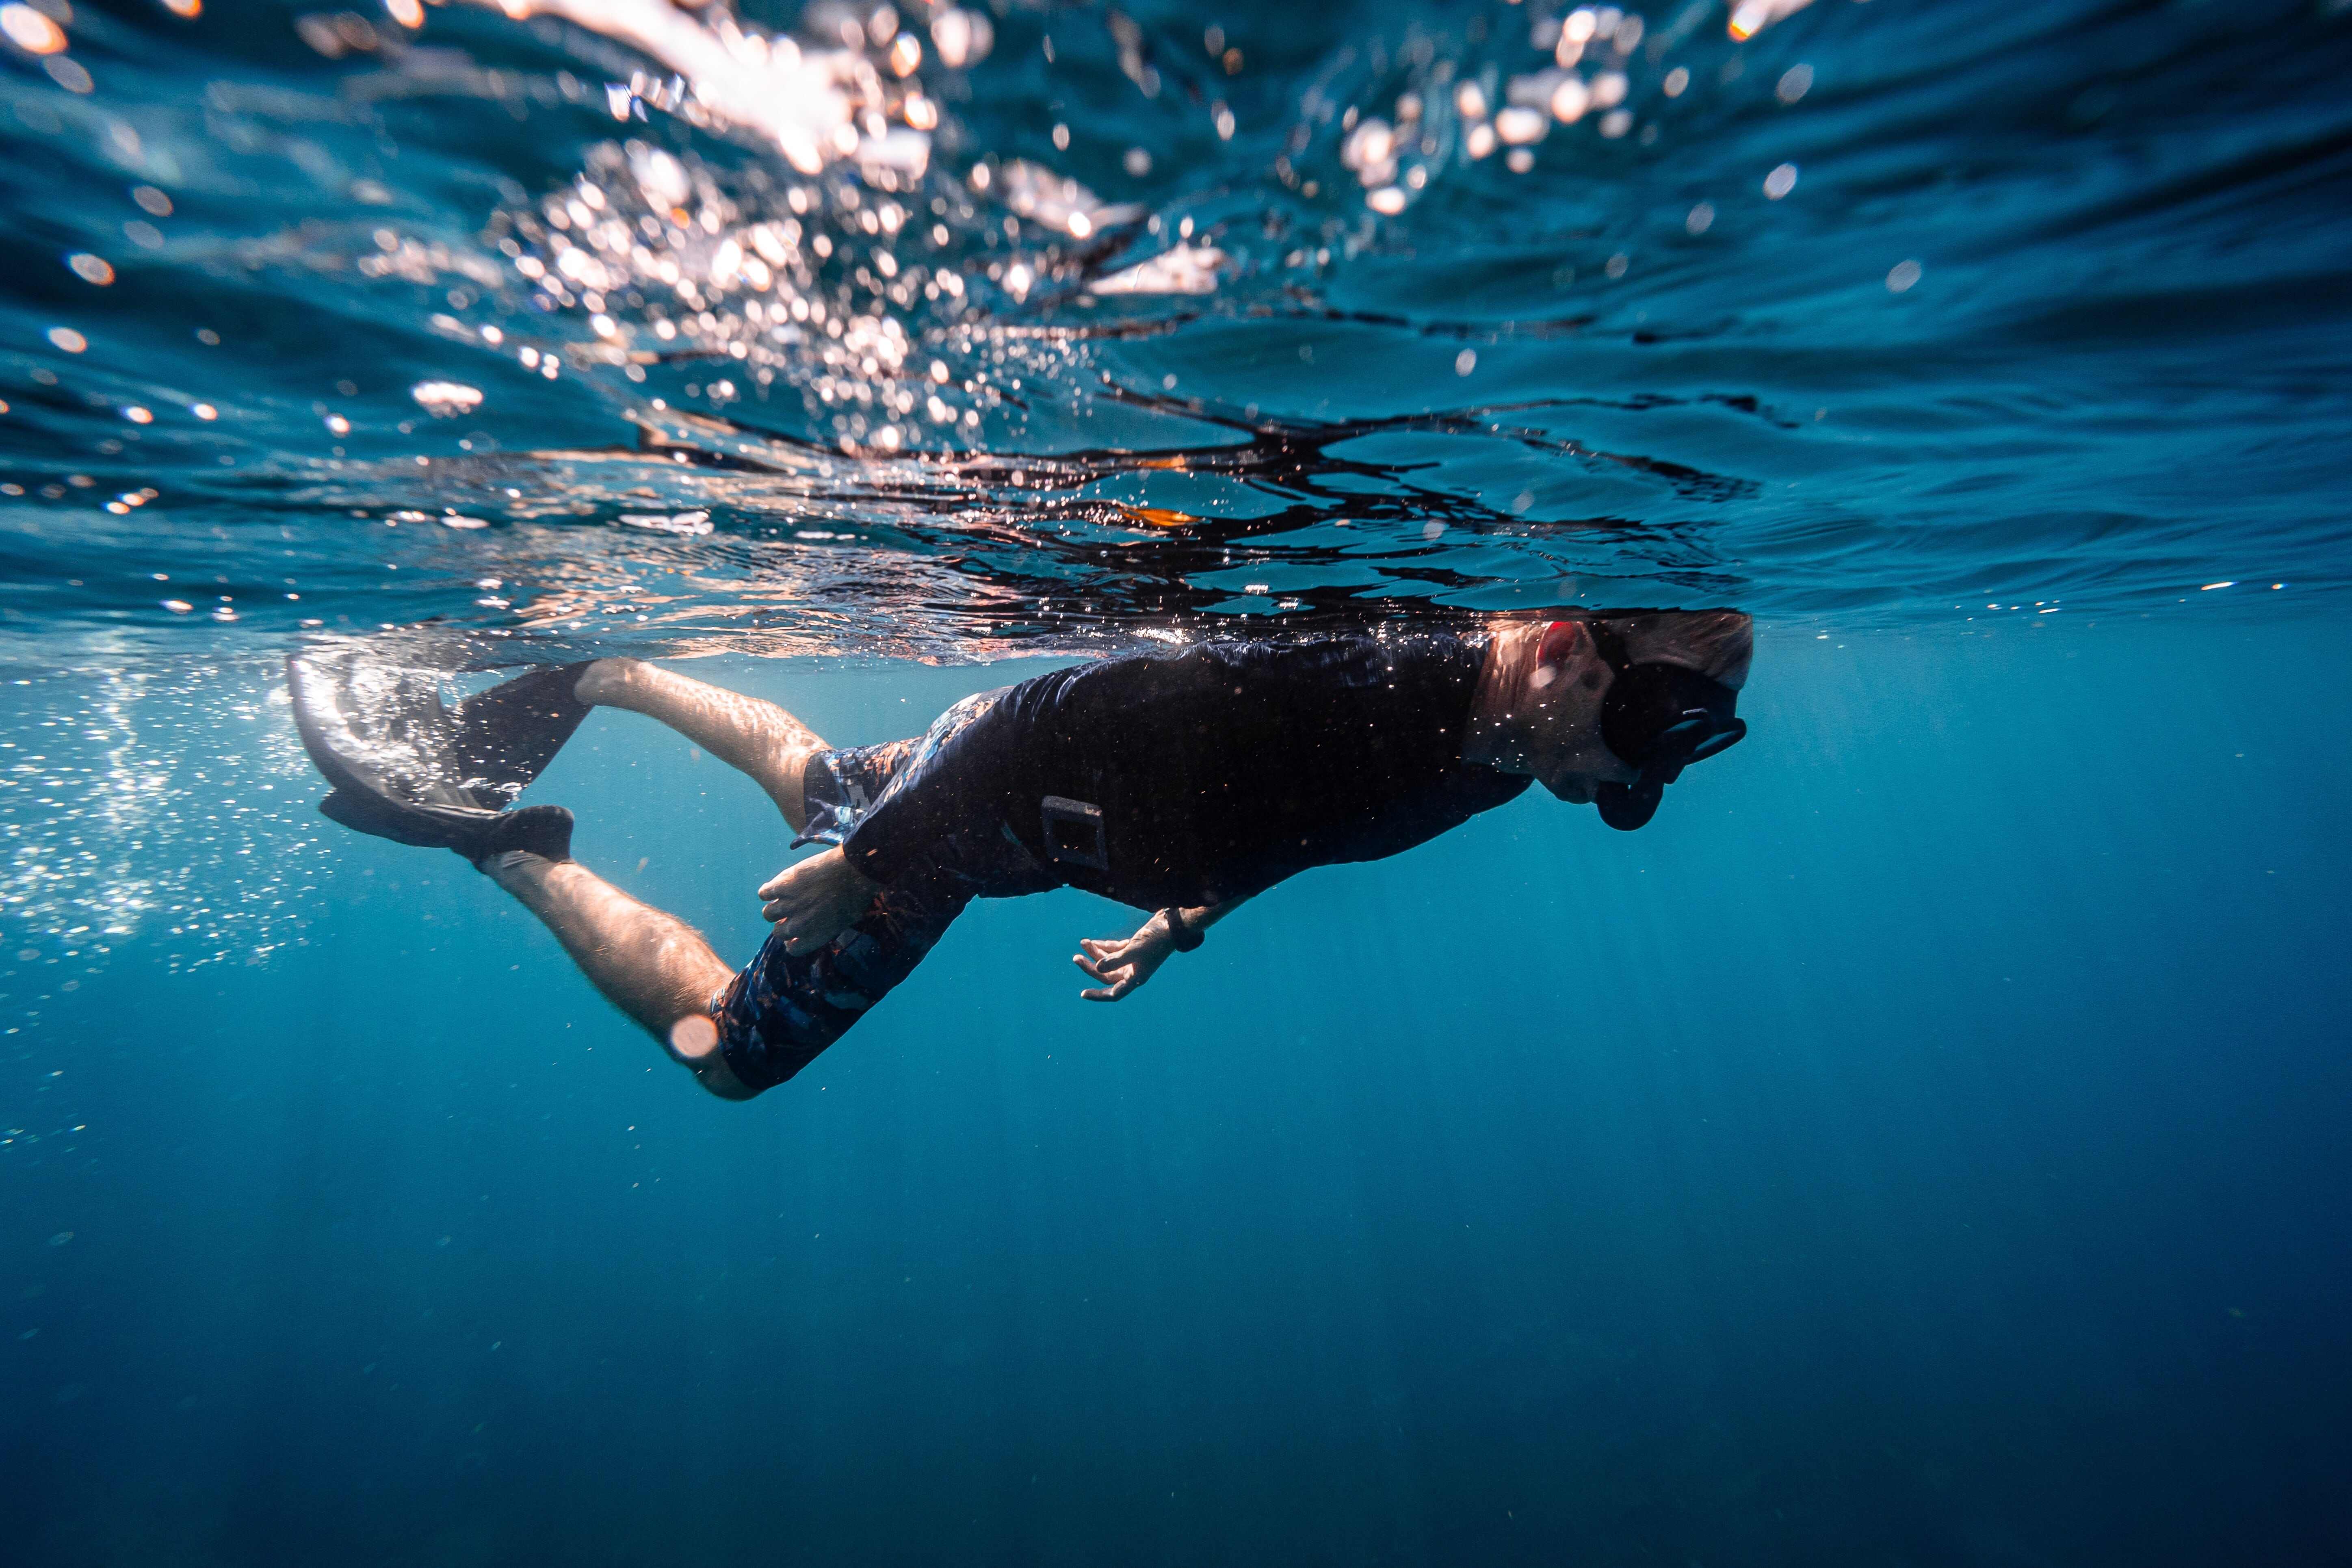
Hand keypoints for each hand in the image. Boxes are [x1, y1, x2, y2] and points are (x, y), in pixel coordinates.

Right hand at [757, 848, 879, 954]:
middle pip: (779, 932)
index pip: (793, 949)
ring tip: (783, 899)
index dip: (793, 940)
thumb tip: (816, 927)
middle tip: (791, 911)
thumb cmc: (856, 895)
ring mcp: (789, 906)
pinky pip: (764, 894)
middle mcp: (799, 926)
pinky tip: (776, 887)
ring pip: (768, 914)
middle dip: (784, 923)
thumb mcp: (845, 920)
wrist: (854, 870)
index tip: (795, 933)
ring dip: (775, 907)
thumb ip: (826, 927)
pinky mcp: (782, 886)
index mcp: (815, 937)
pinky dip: (767, 891)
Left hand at [1072, 913, 1177, 1001]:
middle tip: (1076, 957)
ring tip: (1083, 943)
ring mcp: (1133, 959)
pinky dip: (1104, 947)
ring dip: (1095, 954)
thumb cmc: (1156, 940)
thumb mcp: (1134, 950)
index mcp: (1135, 978)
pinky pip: (1114, 951)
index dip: (1098, 995)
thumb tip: (1098, 967)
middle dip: (1090, 967)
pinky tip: (1093, 941)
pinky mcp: (1133, 948)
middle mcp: (1133, 971)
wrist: (1172, 925)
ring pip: (1108, 961)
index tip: (1083, 994)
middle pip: (1106, 974)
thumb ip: (1115, 959)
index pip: (1114, 993)